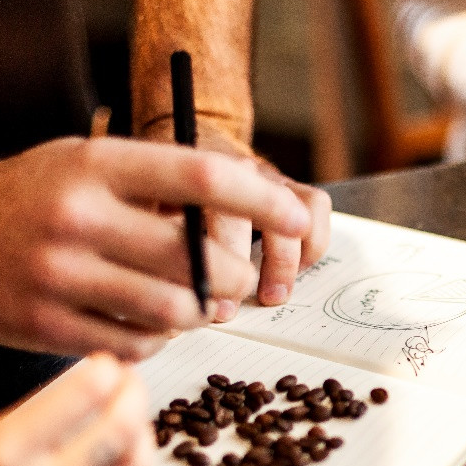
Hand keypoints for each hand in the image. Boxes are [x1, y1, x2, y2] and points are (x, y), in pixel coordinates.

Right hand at [0, 136, 314, 360]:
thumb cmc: (34, 194)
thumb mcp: (90, 163)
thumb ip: (158, 186)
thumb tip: (246, 220)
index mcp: (96, 164)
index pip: (201, 177)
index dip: (262, 201)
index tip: (296, 218)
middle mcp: (76, 216)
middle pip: (195, 258)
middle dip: (233, 277)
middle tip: (235, 282)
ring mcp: (56, 274)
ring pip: (171, 310)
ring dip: (198, 314)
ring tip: (194, 306)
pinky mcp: (42, 325)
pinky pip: (133, 346)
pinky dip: (157, 340)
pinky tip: (149, 324)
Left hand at [140, 115, 331, 308]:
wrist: (197, 157)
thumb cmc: (173, 199)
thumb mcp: (151, 215)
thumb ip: (156, 241)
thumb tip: (164, 288)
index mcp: (189, 176)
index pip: (194, 216)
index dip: (200, 261)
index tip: (199, 297)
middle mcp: (231, 170)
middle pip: (238, 216)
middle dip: (237, 269)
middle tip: (230, 308)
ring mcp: (265, 177)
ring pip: (285, 210)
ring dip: (281, 260)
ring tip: (272, 294)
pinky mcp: (293, 187)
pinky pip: (314, 206)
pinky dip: (311, 241)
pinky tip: (297, 268)